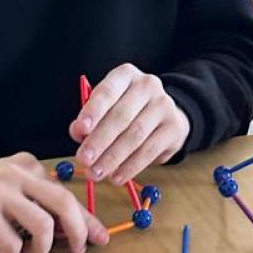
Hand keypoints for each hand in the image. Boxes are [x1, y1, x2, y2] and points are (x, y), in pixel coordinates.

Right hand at [0, 155, 107, 252]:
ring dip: (39, 247)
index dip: (86, 219)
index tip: (100, 238)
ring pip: (42, 224)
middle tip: (79, 251)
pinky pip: (12, 241)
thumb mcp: (8, 194)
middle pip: (63, 202)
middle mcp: (15, 173)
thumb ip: (38, 204)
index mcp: (26, 166)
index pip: (65, 193)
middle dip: (78, 230)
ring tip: (24, 252)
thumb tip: (78, 232)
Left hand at [72, 64, 189, 182]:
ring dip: (113, 158)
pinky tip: (116, 177)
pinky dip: (130, 167)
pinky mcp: (174, 128)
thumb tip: (78, 134)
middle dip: (100, 140)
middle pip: (121, 116)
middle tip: (84, 159)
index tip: (80, 130)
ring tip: (96, 173)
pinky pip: (149, 150)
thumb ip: (89, 120)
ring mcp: (164, 105)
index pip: (107, 91)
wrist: (164, 114)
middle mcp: (147, 85)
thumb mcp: (105, 107)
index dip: (93, 111)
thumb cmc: (126, 110)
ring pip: (135, 136)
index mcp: (125, 75)